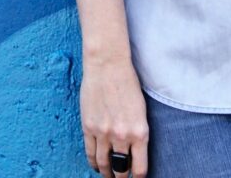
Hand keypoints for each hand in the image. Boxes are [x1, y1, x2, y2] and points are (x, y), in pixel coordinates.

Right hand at [79, 55, 148, 177]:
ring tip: (109, 175)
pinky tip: (97, 165)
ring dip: (106, 173)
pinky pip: (90, 153)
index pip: (139, 169)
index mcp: (140, 132)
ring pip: (104, 164)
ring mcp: (103, 133)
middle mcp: (122, 136)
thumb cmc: (128, 82)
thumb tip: (135, 151)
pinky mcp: (88, 127)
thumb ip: (138, 132)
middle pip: (121, 169)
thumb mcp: (141, 110)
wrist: (108, 64)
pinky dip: (94, 163)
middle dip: (121, 177)